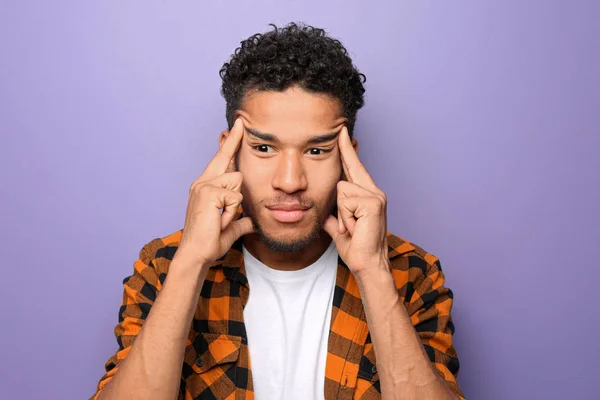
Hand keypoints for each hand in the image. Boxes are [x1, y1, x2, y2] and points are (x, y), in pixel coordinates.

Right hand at [175, 118, 253, 267]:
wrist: (196, 254)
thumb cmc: (210, 242)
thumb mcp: (231, 229)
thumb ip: (242, 221)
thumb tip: (253, 222)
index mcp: (206, 186)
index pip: (222, 159)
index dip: (230, 143)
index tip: (238, 125)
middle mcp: (203, 182)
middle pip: (233, 167)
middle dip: (235, 170)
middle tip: (233, 155)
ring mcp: (204, 185)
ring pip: (238, 182)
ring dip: (234, 205)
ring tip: (221, 219)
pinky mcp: (208, 192)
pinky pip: (235, 196)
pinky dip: (231, 212)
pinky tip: (219, 220)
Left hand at [324, 126, 388, 275]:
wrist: (367, 264)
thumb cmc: (356, 247)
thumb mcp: (338, 227)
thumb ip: (332, 215)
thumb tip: (323, 212)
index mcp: (366, 194)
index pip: (354, 166)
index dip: (347, 149)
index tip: (342, 131)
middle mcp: (374, 191)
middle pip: (344, 175)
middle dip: (341, 194)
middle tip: (349, 215)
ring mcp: (375, 195)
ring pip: (341, 189)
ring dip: (341, 212)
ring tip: (351, 227)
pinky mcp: (373, 202)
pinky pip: (346, 199)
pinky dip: (346, 216)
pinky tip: (355, 227)